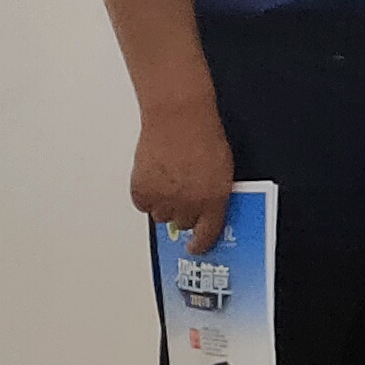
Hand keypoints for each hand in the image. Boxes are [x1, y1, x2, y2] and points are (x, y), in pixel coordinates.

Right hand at [132, 96, 235, 253]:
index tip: (196, 247)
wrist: (179, 117)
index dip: (201, 243)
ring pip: (162, 216)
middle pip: (184, 223)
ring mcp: (164, 199)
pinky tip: (155, 175)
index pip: (207, 234)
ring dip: (165, 203)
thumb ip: (214, 192)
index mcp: (214, 199)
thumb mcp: (222, 168)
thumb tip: (209, 209)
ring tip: (170, 178)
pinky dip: (147, 195)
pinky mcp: (142, 192)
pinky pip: (143, 204)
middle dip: (185, 211)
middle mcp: (189, 204)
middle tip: (184, 192)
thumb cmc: (204, 135)